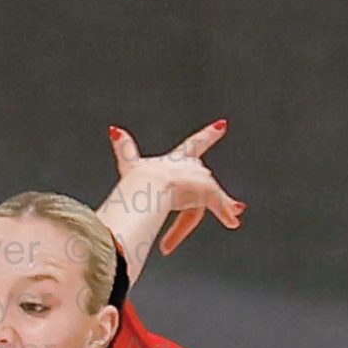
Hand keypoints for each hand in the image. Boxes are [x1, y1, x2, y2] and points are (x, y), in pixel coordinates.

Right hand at [107, 120, 245, 256]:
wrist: (148, 188)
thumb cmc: (137, 181)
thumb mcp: (129, 163)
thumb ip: (124, 147)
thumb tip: (114, 129)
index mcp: (175, 160)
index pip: (193, 144)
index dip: (208, 135)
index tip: (223, 125)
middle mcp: (191, 167)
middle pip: (203, 179)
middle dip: (210, 191)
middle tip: (226, 201)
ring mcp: (200, 180)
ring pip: (213, 195)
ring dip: (223, 206)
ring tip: (233, 218)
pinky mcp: (207, 193)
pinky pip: (219, 206)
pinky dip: (225, 214)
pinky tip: (233, 223)